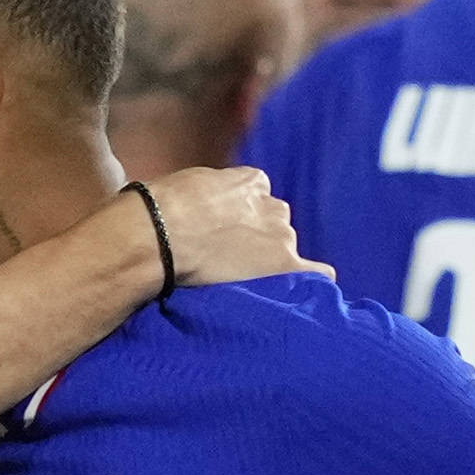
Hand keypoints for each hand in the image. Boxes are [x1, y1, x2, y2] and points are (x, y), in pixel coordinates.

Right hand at [142, 166, 303, 288]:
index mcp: (251, 182)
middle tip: (230, 260)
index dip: (244, 218)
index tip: (227, 233)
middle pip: (276, 226)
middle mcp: (273, 206)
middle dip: (259, 240)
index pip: (260, 199)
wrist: (159, 235)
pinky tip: (306, 292)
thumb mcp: (190, 185)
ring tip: (243, 281)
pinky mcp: (283, 264)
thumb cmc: (161, 210)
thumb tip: (205, 206)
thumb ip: (212, 194)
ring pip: (285, 249)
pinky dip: (313, 280)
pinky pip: (315, 272)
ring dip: (270, 262)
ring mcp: (281, 235)